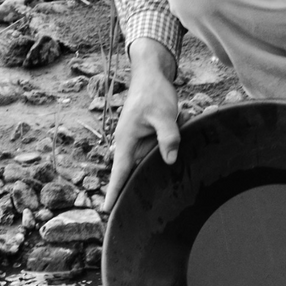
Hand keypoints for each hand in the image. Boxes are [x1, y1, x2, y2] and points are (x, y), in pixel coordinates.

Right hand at [103, 41, 180, 213]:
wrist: (152, 77)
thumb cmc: (153, 94)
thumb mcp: (164, 114)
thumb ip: (168, 136)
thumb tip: (170, 160)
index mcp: (126, 140)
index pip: (120, 171)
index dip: (114, 191)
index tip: (107, 209)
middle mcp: (130, 144)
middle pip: (134, 171)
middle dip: (139, 185)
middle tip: (140, 206)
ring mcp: (140, 142)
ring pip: (151, 160)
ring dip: (162, 157)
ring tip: (166, 146)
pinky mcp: (150, 138)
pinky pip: (159, 149)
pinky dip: (168, 147)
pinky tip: (177, 131)